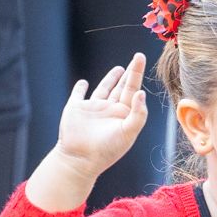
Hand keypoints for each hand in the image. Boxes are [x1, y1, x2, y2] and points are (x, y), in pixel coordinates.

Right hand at [56, 51, 148, 177]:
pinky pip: (78, 95)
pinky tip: (83, 83)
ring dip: (110, 79)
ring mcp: (93, 109)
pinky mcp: (75, 109)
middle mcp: (110, 110)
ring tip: (119, 69)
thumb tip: (141, 93)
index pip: (133, 88)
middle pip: (122, 87)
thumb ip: (138, 114)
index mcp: (123, 114)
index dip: (137, 72)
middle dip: (129, 74)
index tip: (140, 57)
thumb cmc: (107, 149)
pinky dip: (80, 88)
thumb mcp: (128, 133)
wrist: (80, 159)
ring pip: (104, 89)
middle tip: (137, 58)